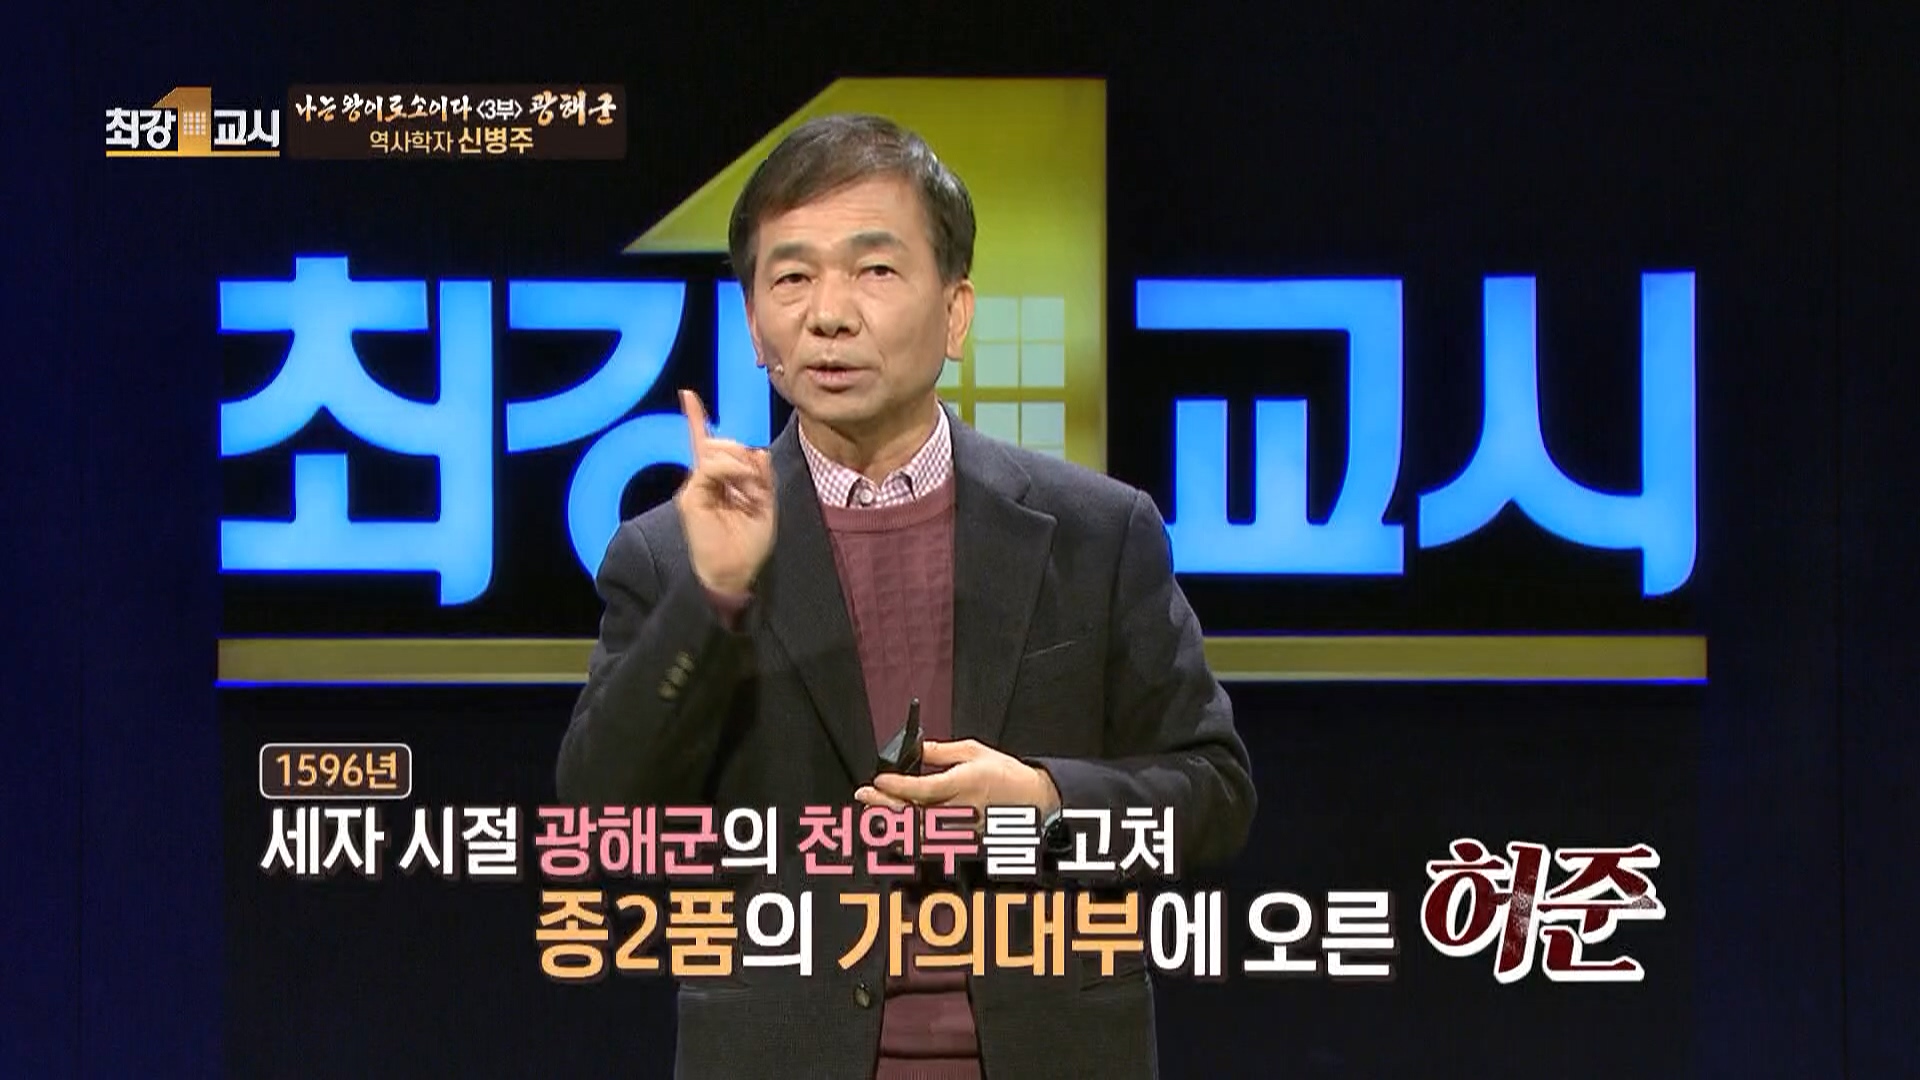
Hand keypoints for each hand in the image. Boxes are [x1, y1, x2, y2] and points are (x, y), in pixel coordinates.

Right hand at [675, 389, 775, 595]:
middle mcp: (704, 480)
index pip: (707, 443)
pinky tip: (744, 491)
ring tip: (752, 495)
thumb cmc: (749, 544)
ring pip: (718, 451)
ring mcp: (696, 486)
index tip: (687, 395)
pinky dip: (733, 472)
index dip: (697, 418)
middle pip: (722, 443)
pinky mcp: (691, 496)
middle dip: (745, 455)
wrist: (734, 571)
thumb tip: (758, 451)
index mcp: (721, 480)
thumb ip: (762, 476)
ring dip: (743, 467)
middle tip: (758, 488)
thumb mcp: (766, 503)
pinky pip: (712, 467)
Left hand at [856, 739, 1061, 821]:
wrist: (1032, 800)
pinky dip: (907, 836)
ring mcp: (959, 829)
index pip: (923, 789)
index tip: (879, 780)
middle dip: (884, 805)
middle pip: (913, 813)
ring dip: (891, 822)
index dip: (897, 786)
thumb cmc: (1005, 774)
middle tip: (864, 795)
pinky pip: (928, 841)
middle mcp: (959, 810)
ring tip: (872, 811)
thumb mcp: (975, 751)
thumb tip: (917, 751)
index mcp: (963, 784)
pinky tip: (894, 828)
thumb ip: (942, 753)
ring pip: (917, 831)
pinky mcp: (960, 840)